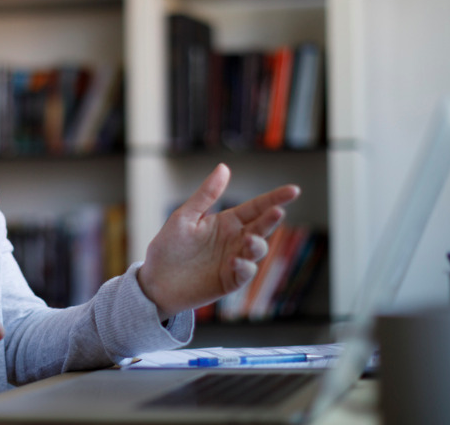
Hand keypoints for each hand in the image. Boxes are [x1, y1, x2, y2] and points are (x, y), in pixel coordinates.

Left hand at [137, 163, 299, 319]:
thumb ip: (206, 195)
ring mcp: (235, 260)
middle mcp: (235, 239)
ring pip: (257, 250)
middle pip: (261, 227)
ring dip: (258, 244)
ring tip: (250, 241)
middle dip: (272, 219)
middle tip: (277, 211)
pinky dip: (245, 267)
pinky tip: (236, 261)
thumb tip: (224, 167)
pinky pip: (245, 273)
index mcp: (227, 221)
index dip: (275, 198)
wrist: (155, 280)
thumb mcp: (185, 217)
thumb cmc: (169, 246)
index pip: (256, 207)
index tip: (294, 190)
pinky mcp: (229, 280)